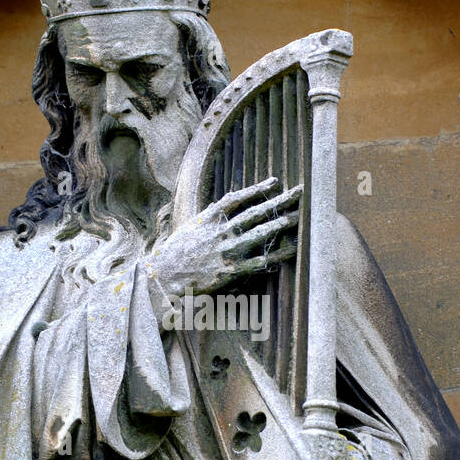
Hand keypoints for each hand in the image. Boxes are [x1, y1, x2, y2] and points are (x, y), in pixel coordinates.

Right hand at [145, 177, 300, 297]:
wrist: (161, 277)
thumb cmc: (173, 255)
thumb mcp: (188, 229)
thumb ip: (208, 218)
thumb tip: (221, 207)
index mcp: (208, 219)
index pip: (238, 198)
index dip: (258, 189)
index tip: (275, 181)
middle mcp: (220, 232)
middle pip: (255, 213)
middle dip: (278, 201)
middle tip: (298, 192)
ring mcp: (226, 251)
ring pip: (259, 234)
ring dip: (279, 224)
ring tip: (297, 217)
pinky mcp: (230, 271)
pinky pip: (258, 262)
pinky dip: (275, 256)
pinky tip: (289, 251)